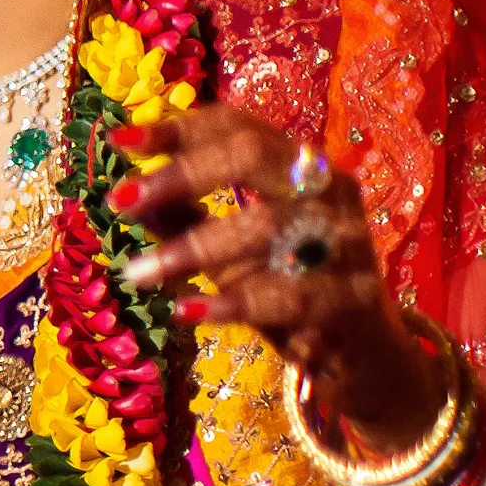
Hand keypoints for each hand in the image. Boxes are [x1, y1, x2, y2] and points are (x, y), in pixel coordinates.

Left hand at [108, 104, 444, 449]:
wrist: (364, 359)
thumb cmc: (287, 290)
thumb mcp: (228, 250)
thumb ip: (185, 218)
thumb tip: (126, 193)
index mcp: (302, 165)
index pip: (239, 126)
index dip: (180, 128)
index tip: (121, 140)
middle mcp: (330, 189)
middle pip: (252, 156)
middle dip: (181, 174)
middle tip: (121, 200)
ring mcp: (348, 241)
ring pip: (265, 226)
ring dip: (192, 249)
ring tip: (138, 272)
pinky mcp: (354, 298)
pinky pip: (285, 295)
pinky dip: (231, 302)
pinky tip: (187, 311)